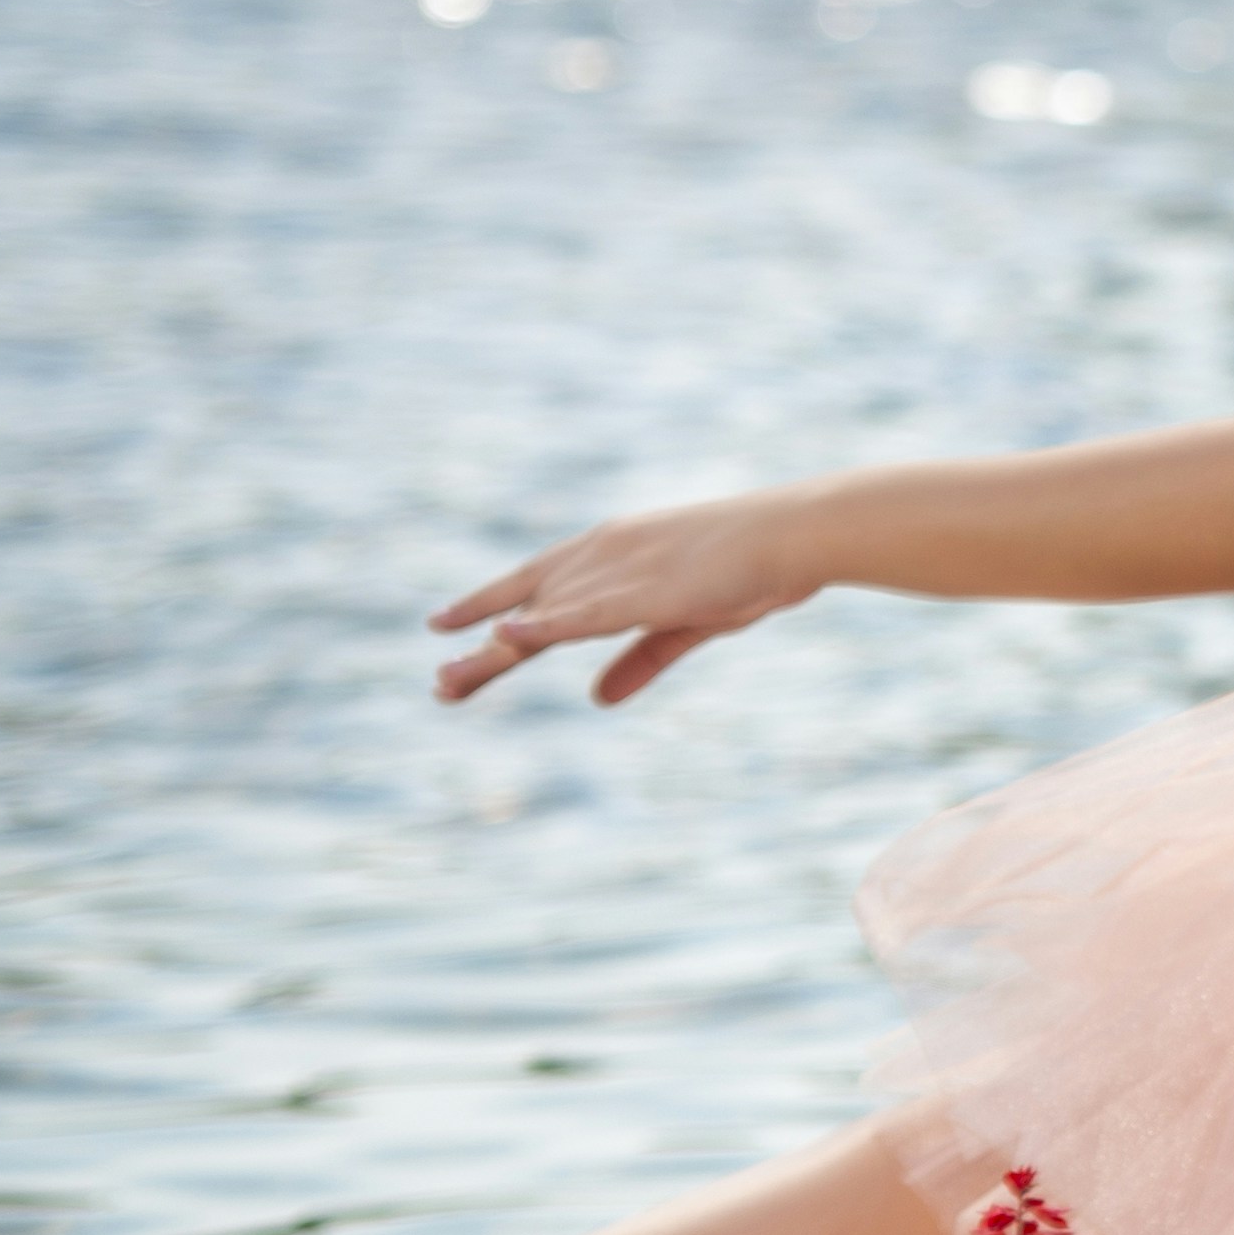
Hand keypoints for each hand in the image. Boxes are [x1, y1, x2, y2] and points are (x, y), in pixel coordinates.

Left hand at [429, 493, 818, 706]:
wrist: (793, 534)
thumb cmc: (751, 568)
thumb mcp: (688, 622)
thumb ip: (639, 660)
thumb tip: (597, 700)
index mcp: (612, 554)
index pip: (536, 586)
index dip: (488, 607)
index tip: (444, 628)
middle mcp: (601, 557)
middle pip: (525, 606)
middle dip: (479, 648)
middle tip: (439, 686)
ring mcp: (617, 571)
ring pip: (541, 618)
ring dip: (493, 655)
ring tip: (448, 683)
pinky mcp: (641, 590)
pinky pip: (582, 614)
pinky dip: (543, 626)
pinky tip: (504, 637)